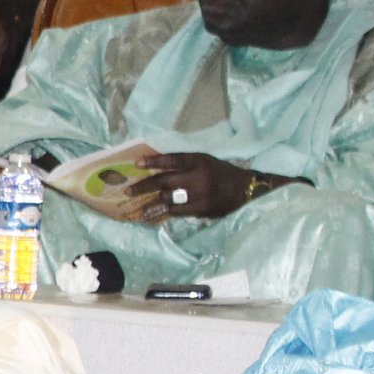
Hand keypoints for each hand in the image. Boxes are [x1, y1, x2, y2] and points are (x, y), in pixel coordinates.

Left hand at [120, 152, 259, 224]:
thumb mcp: (206, 162)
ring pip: (168, 198)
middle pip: (164, 181)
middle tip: (127, 191)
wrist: (246, 191)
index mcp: (200, 161)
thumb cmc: (222, 174)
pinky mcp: (201, 209)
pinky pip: (176, 211)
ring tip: (139, 206)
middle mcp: (198, 176)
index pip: (173, 159)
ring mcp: (199, 194)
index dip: (154, 161)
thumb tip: (155, 168)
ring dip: (152, 201)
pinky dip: (165, 211)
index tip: (137, 163)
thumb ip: (185, 163)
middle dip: (143, 186)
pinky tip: (155, 213)